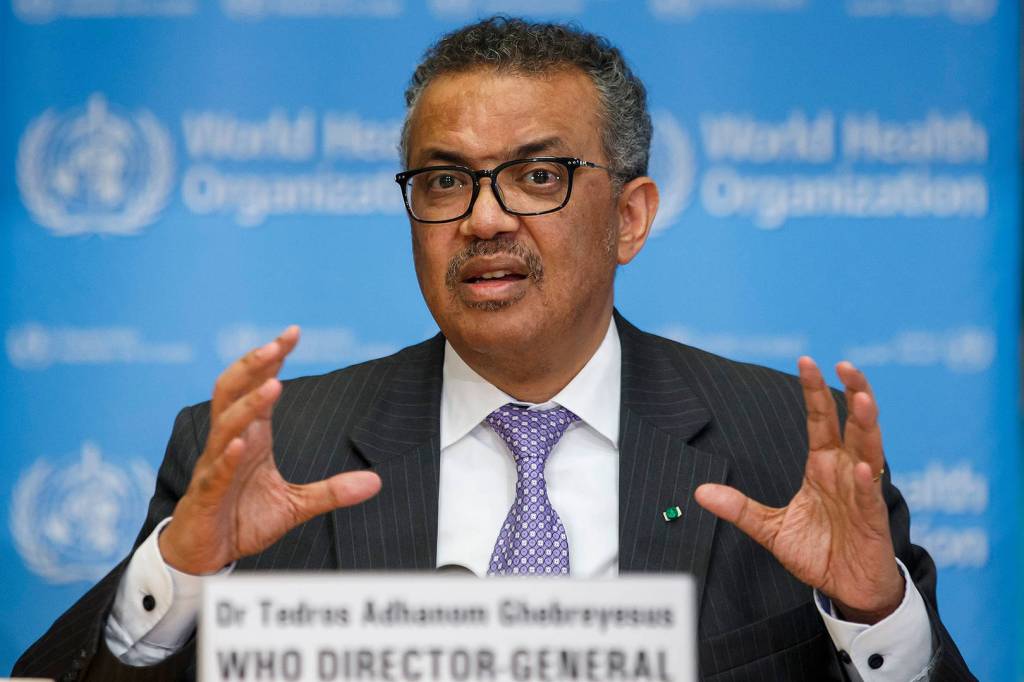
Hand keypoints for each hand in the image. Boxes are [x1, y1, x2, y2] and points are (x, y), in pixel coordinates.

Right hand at [159, 326, 381, 573]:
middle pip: (234, 392)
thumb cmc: (242, 519)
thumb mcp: (296, 505)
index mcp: (251, 437)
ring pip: (225, 425)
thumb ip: (332, 491)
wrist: (205, 555)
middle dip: (253, 366)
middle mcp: (230, 443)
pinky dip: (228, 456)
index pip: (258, 387)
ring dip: (248, 405)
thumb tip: (376, 481)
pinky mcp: (206, 495)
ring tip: (273, 385)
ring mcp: (215, 467)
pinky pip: (215, 471)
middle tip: (276, 344)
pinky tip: (240, 444)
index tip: (292, 333)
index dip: (272, 360)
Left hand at [695, 357, 903, 623]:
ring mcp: (862, 494)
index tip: (807, 361)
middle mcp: (845, 472)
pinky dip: (867, 482)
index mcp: (823, 467)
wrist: (845, 589)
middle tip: (846, 364)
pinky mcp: (873, 520)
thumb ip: (739, 508)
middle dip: (853, 393)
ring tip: (862, 399)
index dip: (814, 392)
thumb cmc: (818, 552)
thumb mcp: (770, 528)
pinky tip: (863, 466)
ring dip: (868, 425)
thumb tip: (700, 491)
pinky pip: (870, 497)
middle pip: (853, 424)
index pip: (821, 421)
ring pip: (870, 451)